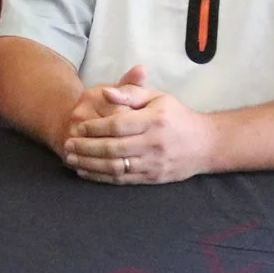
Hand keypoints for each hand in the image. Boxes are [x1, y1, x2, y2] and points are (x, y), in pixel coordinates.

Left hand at [61, 68, 215, 184]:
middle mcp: (154, 143)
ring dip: (89, 165)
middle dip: (86, 147)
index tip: (77, 126)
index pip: (117, 125)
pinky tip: (86, 172)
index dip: (94, 127)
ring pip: (115, 167)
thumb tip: (105, 92)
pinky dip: (101, 178)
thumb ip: (130, 92)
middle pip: (113, 148)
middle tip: (67, 144)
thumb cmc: (176, 116)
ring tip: (71, 159)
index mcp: (154, 120)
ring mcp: (153, 163)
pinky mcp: (153, 178)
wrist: (206, 144)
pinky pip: (123, 180)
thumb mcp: (158, 97)